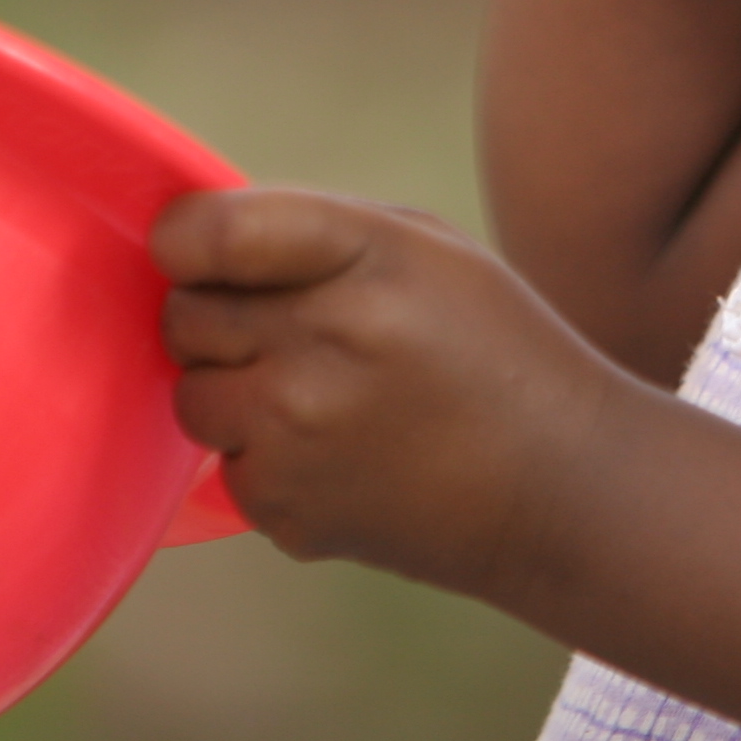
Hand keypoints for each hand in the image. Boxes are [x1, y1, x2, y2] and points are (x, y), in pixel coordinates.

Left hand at [153, 188, 636, 597]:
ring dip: (235, 390)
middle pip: (184, 315)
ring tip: (318, 396)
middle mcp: (320, 344)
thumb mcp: (429, 247)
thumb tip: (191, 244)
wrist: (557, 488)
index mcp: (364, 260)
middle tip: (292, 331)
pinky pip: (226, 465)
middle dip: (221, 316)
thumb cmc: (491, 346)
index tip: (203, 253)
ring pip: (192, 395)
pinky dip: (266, 459)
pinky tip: (341, 455)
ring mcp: (296, 435)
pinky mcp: (285, 510)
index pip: (208, 232)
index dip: (187, 240)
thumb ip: (310, 230)